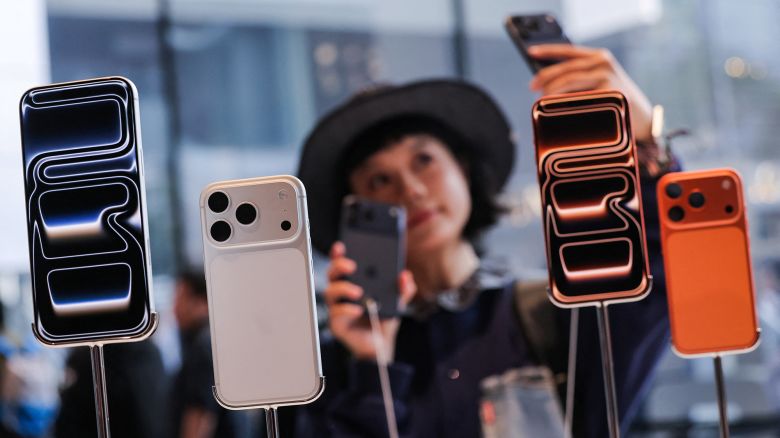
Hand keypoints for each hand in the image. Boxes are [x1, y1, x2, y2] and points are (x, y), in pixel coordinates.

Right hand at [324, 242, 416, 361]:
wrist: (381, 345)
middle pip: (331, 274)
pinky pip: (335, 314)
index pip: (342, 266)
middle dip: (338, 266)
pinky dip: (346, 310)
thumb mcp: (397, 302)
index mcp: (353, 284)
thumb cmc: (382, 320)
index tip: (341, 246)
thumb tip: (405, 277)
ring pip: (329, 293)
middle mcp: (342, 294)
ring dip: (343, 289)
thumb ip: (403, 289)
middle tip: (351, 266)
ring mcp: (337, 308)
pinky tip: (357, 310)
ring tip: (358, 292)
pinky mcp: (337, 324)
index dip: (338, 254)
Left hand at [528, 44, 653, 142]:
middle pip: (565, 69)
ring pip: (568, 82)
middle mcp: (604, 63)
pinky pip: (577, 98)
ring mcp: (607, 77)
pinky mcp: (608, 93)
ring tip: (542, 101)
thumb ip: (580, 78)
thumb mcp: (600, 83)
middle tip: (532, 88)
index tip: (531, 52)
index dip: (548, 50)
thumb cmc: (616, 103)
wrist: (643, 119)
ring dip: (550, 92)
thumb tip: (546, 84)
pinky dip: (563, 105)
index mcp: (599, 57)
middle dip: (544, 78)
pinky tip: (556, 111)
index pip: (569, 51)